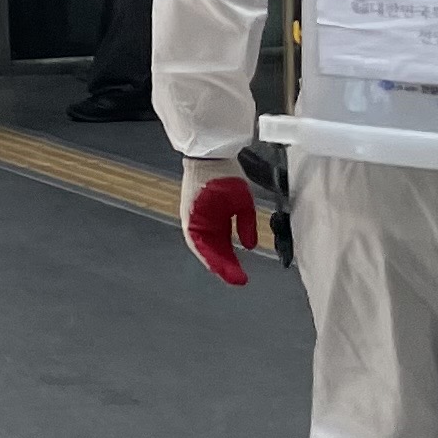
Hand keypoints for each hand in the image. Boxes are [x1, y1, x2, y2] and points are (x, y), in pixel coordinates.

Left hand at [179, 166, 260, 285]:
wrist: (211, 157)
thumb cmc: (227, 175)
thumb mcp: (243, 204)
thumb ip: (246, 226)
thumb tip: (249, 246)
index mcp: (217, 220)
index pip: (224, 246)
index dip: (232, 262)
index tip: (241, 277)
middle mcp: (204, 223)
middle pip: (214, 250)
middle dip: (225, 267)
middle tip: (238, 281)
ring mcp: (195, 220)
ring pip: (204, 248)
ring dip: (215, 262)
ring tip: (229, 275)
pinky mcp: (188, 216)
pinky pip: (194, 238)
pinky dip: (203, 251)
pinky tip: (213, 261)